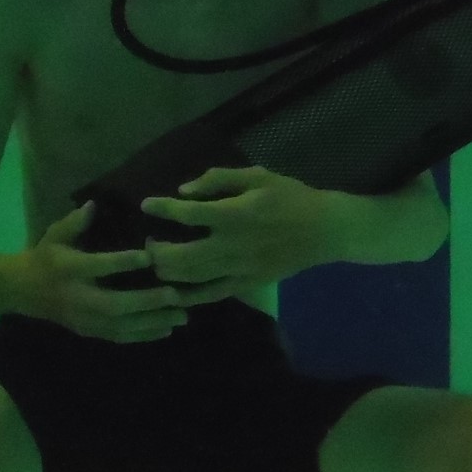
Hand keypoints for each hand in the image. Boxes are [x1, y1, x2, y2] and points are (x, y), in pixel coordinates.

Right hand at [16, 203, 188, 342]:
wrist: (21, 291)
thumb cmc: (44, 257)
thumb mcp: (54, 235)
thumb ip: (74, 221)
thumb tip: (93, 204)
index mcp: (67, 269)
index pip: (97, 267)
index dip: (123, 263)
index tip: (150, 257)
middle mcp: (77, 297)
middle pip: (114, 304)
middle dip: (146, 302)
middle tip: (175, 295)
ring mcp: (83, 319)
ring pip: (120, 326)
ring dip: (152, 322)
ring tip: (181, 316)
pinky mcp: (88, 332)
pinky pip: (118, 337)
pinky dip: (144, 335)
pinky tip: (166, 329)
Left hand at [138, 166, 345, 298]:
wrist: (325, 230)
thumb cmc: (289, 197)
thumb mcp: (257, 176)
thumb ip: (218, 180)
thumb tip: (184, 191)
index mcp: (234, 214)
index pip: (187, 215)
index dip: (162, 209)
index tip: (147, 205)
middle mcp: (232, 245)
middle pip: (181, 256)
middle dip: (156, 250)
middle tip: (148, 242)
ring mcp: (239, 269)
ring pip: (191, 278)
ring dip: (167, 272)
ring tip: (157, 262)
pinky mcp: (247, 284)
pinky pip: (211, 295)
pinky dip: (188, 296)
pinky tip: (174, 291)